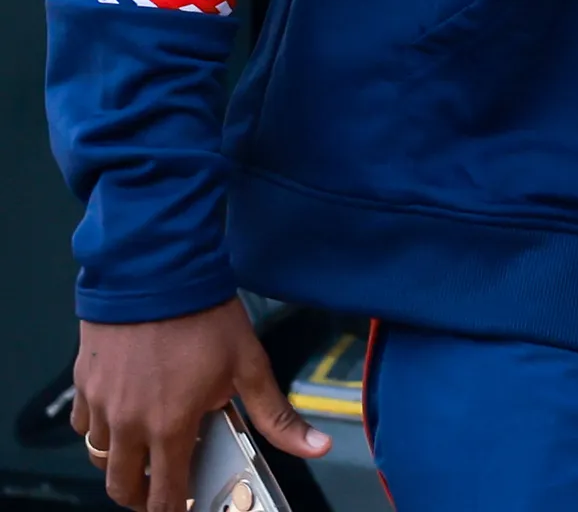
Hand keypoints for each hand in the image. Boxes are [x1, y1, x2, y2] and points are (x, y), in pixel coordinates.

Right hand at [71, 297, 330, 511]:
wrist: (157, 267)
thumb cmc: (204, 314)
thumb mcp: (249, 364)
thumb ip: (277, 415)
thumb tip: (316, 446)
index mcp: (169, 427)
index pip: (163, 496)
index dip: (173, 508)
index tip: (182, 504)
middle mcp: (127, 424)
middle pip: (121, 488)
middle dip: (142, 495)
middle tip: (161, 484)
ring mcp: (100, 404)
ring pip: (100, 456)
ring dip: (121, 459)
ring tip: (145, 443)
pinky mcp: (83, 382)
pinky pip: (82, 423)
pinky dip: (98, 426)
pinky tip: (122, 408)